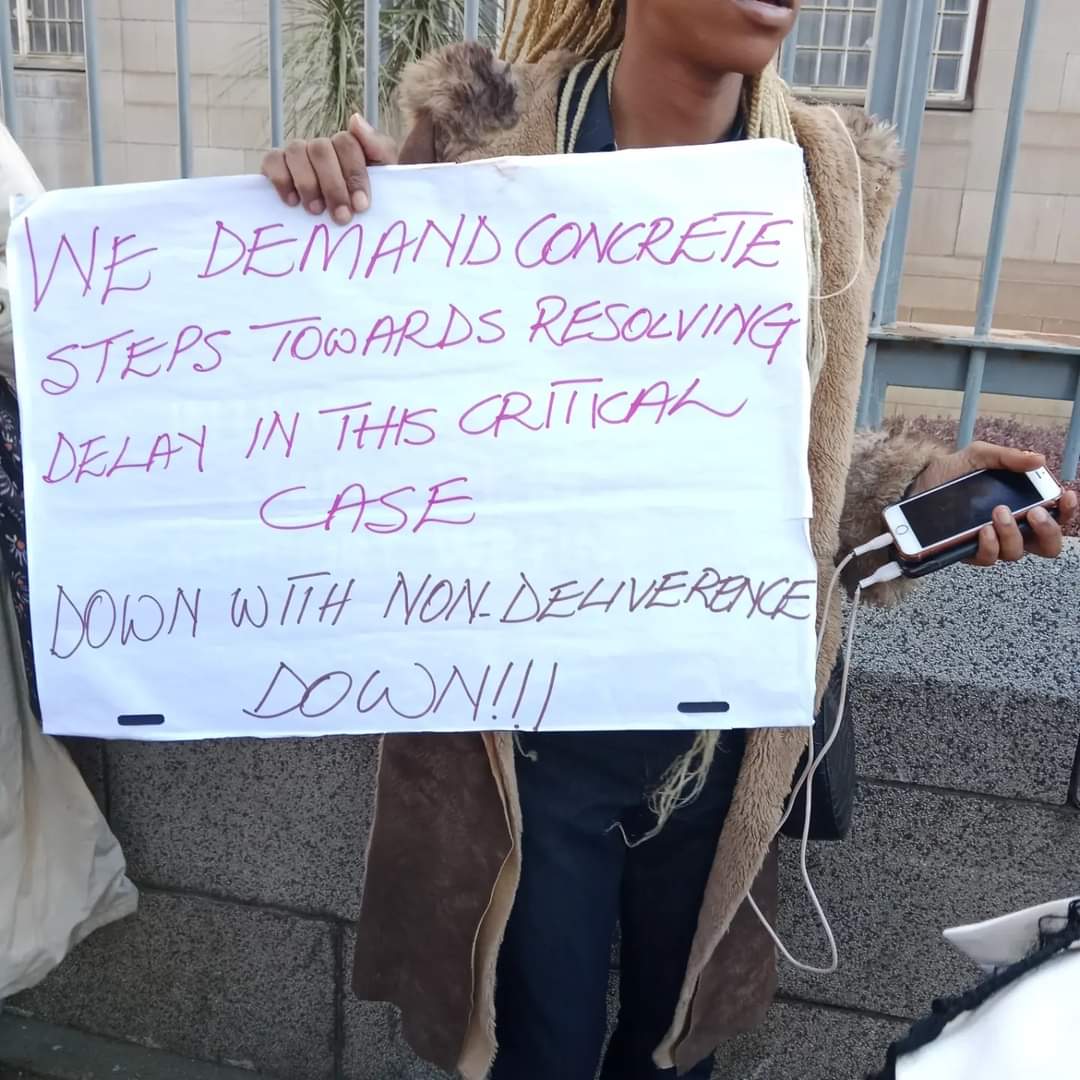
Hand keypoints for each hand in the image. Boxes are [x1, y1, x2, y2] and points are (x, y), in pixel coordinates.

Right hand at [261, 114, 397, 223]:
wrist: (347, 227)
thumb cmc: (363, 202)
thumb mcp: (383, 177)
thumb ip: (379, 148)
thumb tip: (355, 120)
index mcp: (347, 147)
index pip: (347, 144)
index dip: (354, 174)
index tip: (361, 205)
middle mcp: (321, 147)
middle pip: (321, 150)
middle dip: (333, 186)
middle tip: (341, 217)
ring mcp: (298, 154)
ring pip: (296, 151)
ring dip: (307, 183)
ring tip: (316, 211)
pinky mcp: (276, 165)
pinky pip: (272, 161)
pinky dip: (281, 179)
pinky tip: (292, 201)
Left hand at [911, 442, 1077, 564]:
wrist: (912, 484)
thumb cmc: (949, 472)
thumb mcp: (978, 456)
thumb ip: (1007, 457)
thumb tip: (1038, 459)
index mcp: (1020, 505)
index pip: (1055, 515)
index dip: (1067, 511)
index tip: (1065, 496)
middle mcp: (1010, 528)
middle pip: (1046, 545)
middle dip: (1048, 531)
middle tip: (1036, 512)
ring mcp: (989, 542)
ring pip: (1016, 553)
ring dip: (1013, 534)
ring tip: (999, 512)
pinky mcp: (967, 552)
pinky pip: (987, 558)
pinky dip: (989, 545)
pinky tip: (983, 529)